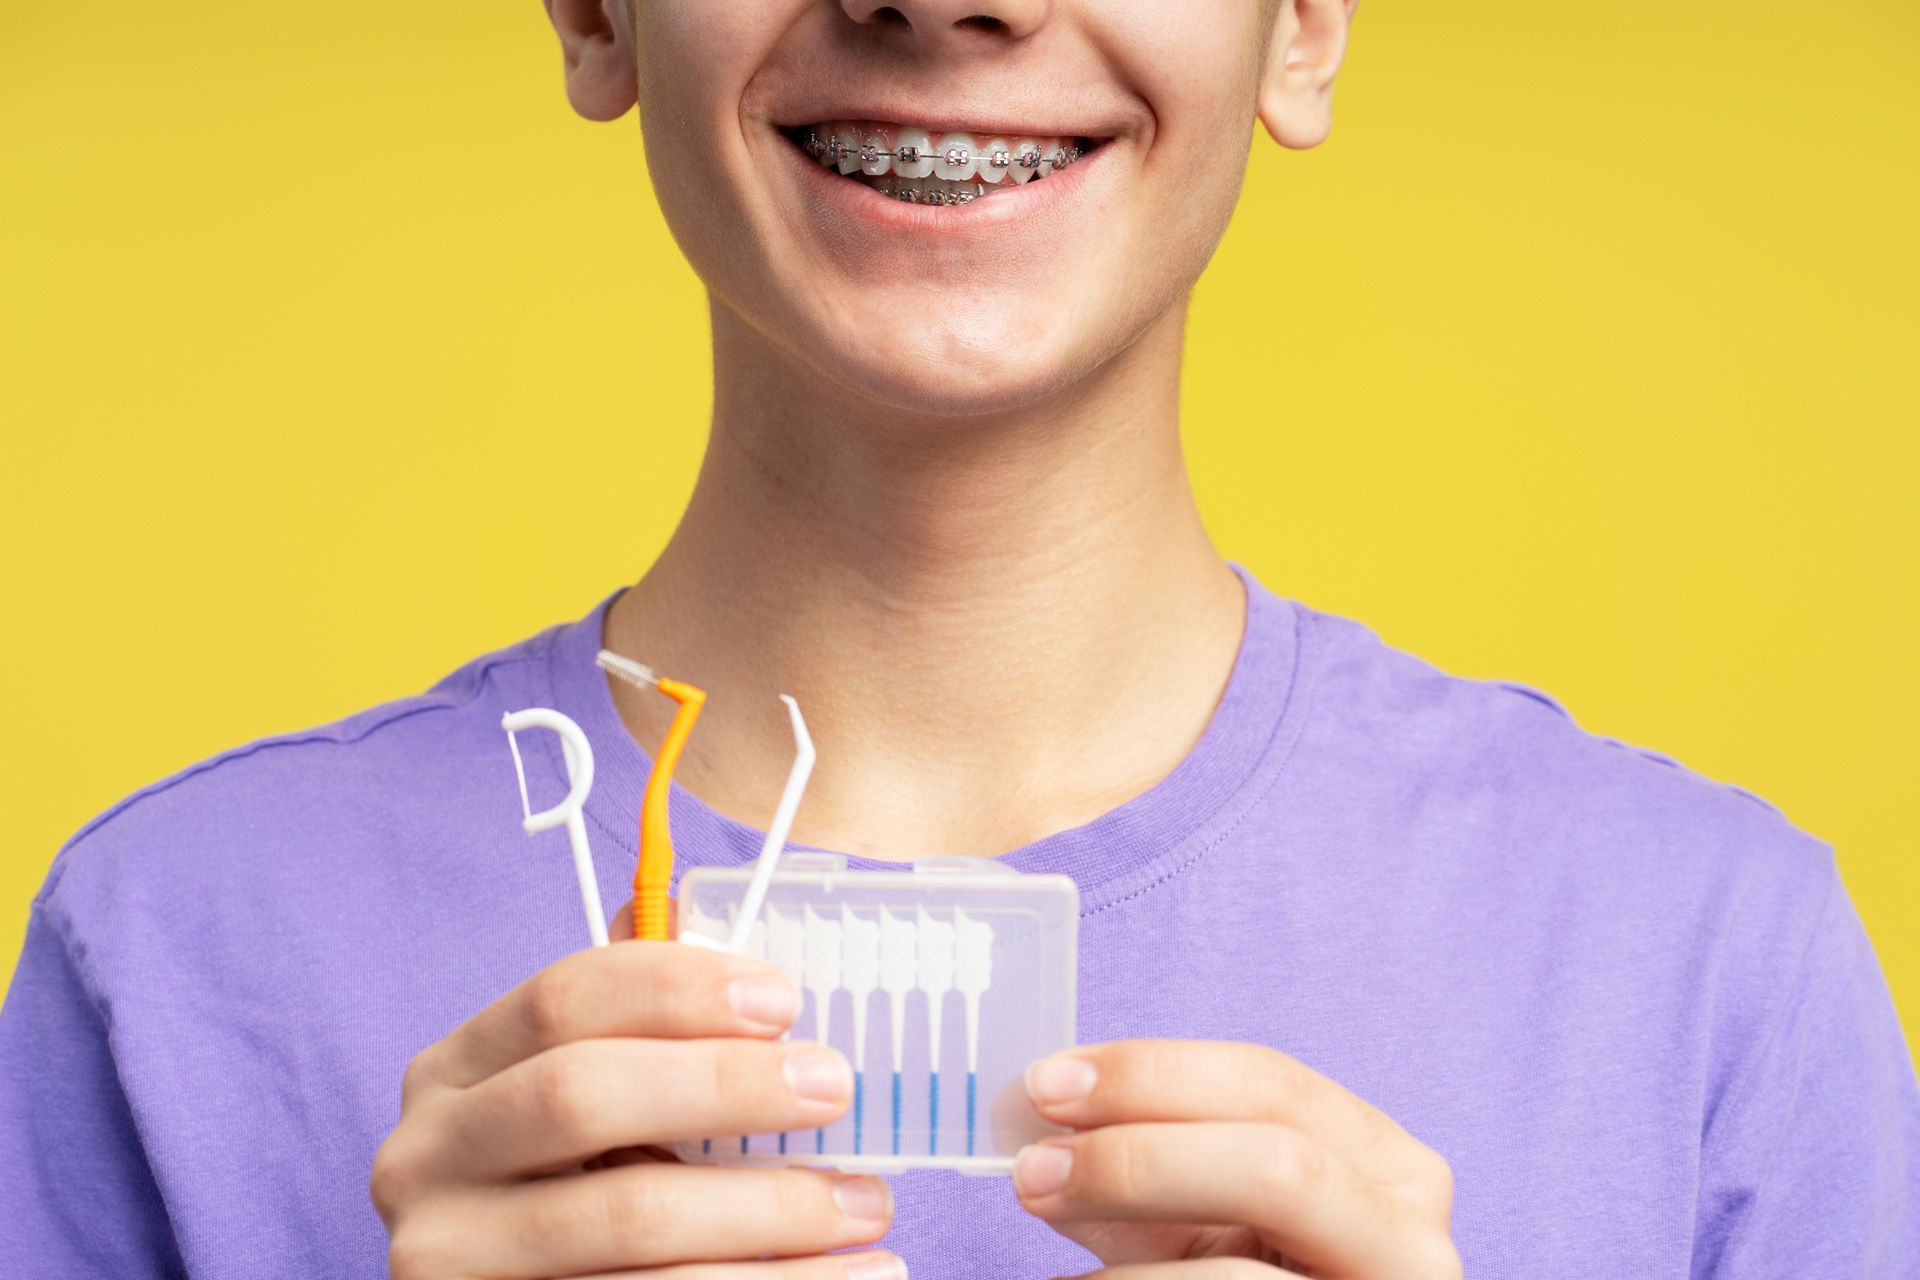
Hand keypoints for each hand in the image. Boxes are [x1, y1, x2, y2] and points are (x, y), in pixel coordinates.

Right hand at [370, 901, 904, 1279]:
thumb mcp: (578, 1103)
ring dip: (774, 1213)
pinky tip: (851, 1278)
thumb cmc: (567, 1195)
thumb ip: (633, 1026)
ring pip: (630, 1219)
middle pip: (581, 1094)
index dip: (678, 988)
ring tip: (870, 1207)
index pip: (562, 997)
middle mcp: (426, 1161)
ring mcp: (450, 1259)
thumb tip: (720, 923)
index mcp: (454, 1075)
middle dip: (724, 1085)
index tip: (785, 1001)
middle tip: (835, 1089)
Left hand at [1011, 1040, 1458, 1279]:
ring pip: (1243, 1271)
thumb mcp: (1195, 1212)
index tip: (1047, 1084)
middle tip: (1033, 1171)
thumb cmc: (1238, 1278)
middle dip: (1140, 1159)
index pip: (1269, 1082)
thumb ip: (1134, 1151)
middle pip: (1277, 1167)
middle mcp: (1410, 1232)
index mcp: (1380, 1159)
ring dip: (1128, 1259)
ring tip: (1051, 1233)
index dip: (1152, 1073)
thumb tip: (1025, 1106)